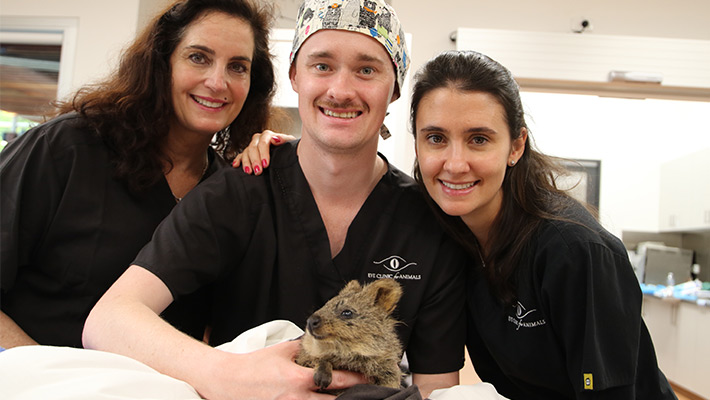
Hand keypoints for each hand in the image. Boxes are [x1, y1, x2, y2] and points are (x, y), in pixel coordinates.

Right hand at [197, 340, 366, 399]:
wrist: (229, 381)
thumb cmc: (254, 366)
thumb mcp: (282, 351)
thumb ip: (303, 349)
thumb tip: (320, 343)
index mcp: (299, 378)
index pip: (336, 380)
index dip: (356, 379)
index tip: (368, 376)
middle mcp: (297, 397)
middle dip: (352, 397)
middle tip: (367, 391)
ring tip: (350, 398)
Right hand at [232, 130, 295, 174]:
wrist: (286, 152)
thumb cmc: (288, 148)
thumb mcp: (290, 142)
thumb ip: (284, 139)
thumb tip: (275, 139)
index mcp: (268, 135)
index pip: (263, 142)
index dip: (263, 153)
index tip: (266, 164)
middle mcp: (258, 139)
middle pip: (253, 148)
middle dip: (255, 160)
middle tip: (258, 171)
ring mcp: (252, 146)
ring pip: (246, 152)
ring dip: (246, 162)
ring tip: (249, 172)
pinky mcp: (248, 153)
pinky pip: (241, 156)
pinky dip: (238, 160)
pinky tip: (236, 165)